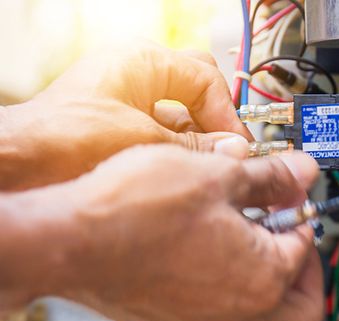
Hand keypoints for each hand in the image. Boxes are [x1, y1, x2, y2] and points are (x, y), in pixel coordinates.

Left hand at [1, 41, 251, 190]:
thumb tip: (234, 150)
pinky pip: (162, 123)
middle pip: (198, 83)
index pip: (207, 80)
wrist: (20, 163)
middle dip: (216, 115)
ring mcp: (127, 93)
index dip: (228, 115)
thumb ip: (195, 146)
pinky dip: (177, 142)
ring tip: (207, 162)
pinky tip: (181, 165)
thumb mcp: (143, 143)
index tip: (239, 146)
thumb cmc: (64, 141)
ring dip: (198, 133)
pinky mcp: (120, 117)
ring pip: (182, 106)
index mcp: (144, 62)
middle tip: (228, 147)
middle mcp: (137, 71)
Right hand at [13, 146, 322, 320]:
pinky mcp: (174, 319)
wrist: (69, 240)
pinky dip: (227, 277)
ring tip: (240, 224)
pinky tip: (203, 239)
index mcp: (264, 279)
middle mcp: (238, 312)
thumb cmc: (137, 212)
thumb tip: (302, 171)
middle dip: (304, 263)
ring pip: (260, 307)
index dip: (303, 210)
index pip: (308, 247)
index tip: (290, 190)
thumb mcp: (219, 175)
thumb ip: (272, 177)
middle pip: (301, 304)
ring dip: (263, 267)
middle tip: (286, 226)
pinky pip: (220, 305)